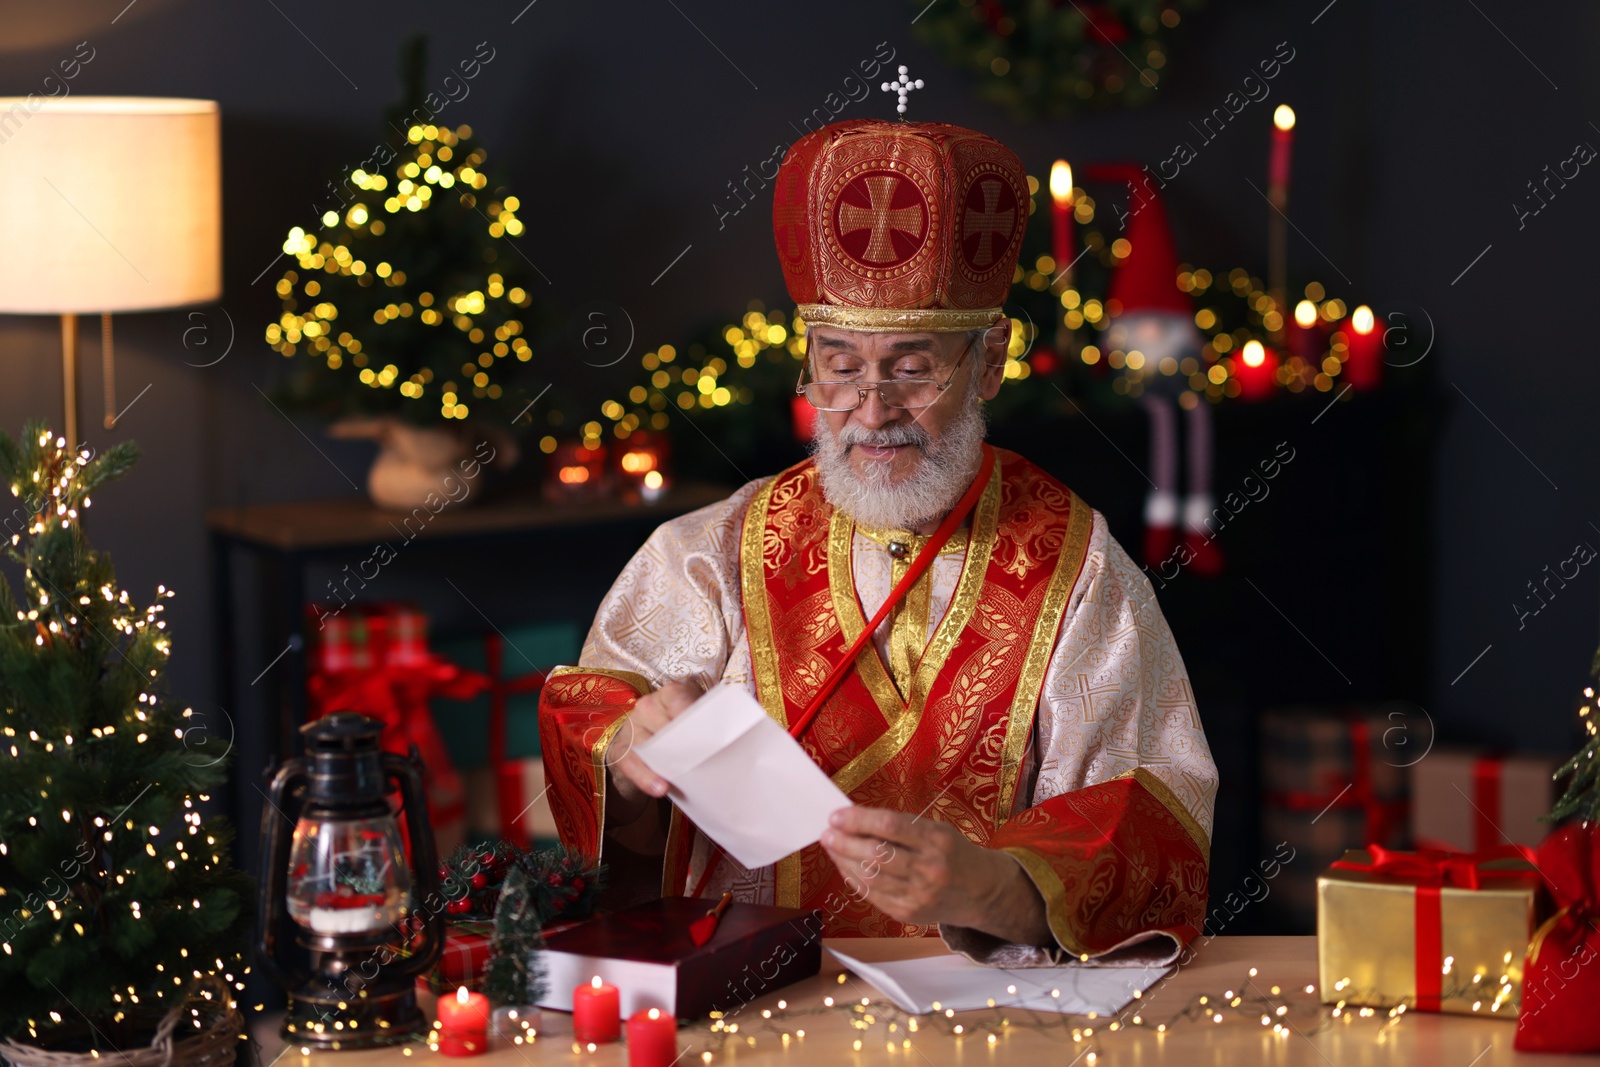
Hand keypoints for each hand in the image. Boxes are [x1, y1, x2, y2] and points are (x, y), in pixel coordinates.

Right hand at [607, 681, 701, 807]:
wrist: (645, 749)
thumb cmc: (678, 735)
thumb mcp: (692, 726)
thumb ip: (705, 728)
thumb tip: (729, 744)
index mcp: (671, 695)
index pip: (679, 699)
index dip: (691, 714)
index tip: (705, 732)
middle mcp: (649, 705)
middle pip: (664, 725)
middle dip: (681, 744)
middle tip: (697, 761)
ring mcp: (632, 726)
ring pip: (646, 745)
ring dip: (662, 764)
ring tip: (671, 783)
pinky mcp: (620, 749)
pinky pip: (631, 763)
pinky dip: (645, 777)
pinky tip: (659, 788)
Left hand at [820, 806, 1049, 942]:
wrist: (982, 893)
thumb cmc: (954, 854)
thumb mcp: (937, 831)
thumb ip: (901, 827)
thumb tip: (856, 820)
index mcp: (938, 840)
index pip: (890, 826)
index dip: (858, 820)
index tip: (837, 815)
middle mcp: (930, 869)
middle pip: (876, 854)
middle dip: (845, 841)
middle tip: (828, 831)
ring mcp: (919, 895)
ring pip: (870, 876)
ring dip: (844, 859)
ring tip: (832, 846)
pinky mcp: (908, 914)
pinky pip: (873, 894)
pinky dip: (854, 879)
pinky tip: (845, 866)